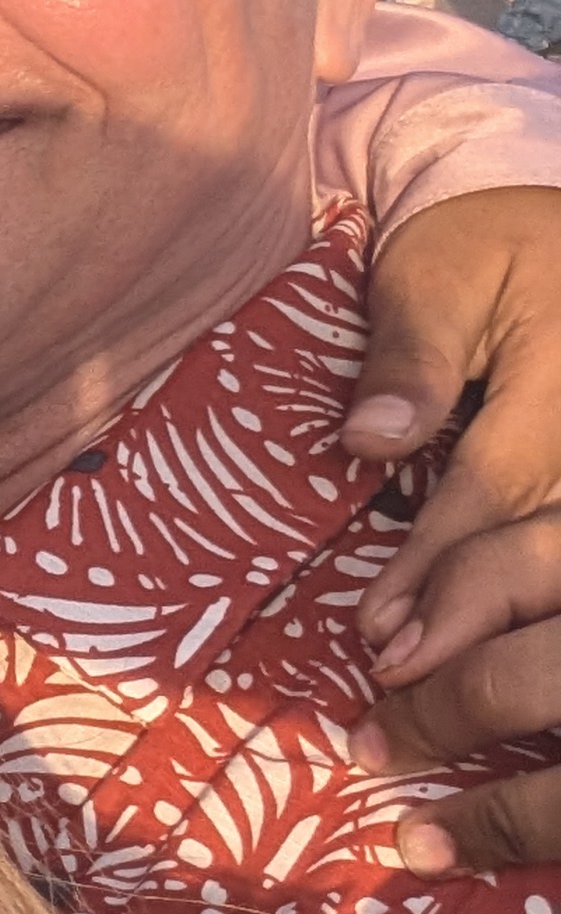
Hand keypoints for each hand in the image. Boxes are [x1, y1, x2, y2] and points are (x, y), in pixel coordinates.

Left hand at [343, 187, 560, 865]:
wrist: (556, 224)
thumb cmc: (485, 244)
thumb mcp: (437, 276)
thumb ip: (409, 357)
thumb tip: (371, 442)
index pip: (495, 488)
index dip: (435, 566)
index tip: (381, 634)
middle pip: (546, 540)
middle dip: (476, 621)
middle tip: (403, 690)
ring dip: (521, 624)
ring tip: (448, 689)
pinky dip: (542, 589)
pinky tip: (510, 639)